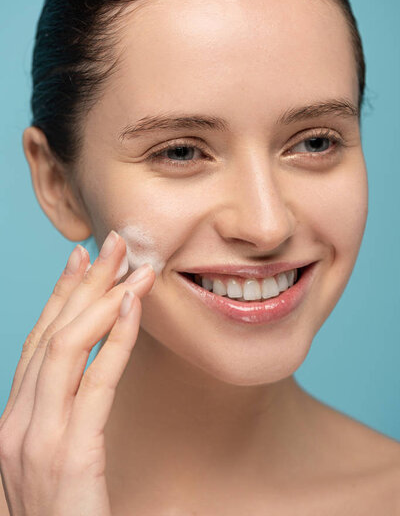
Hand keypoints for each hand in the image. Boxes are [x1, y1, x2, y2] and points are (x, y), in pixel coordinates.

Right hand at [0, 230, 154, 514]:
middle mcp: (16, 423)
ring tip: (135, 267)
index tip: (81, 259)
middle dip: (85, 282)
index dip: (60, 295)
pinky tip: (133, 308)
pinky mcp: (68, 456)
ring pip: (66, 347)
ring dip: (104, 299)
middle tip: (113, 243)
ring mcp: (36, 439)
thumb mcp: (51, 461)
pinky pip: (96, 382)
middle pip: (51, 333)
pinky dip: (114, 339)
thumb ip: (59, 418)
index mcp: (12, 421)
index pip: (37, 342)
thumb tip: (83, 377)